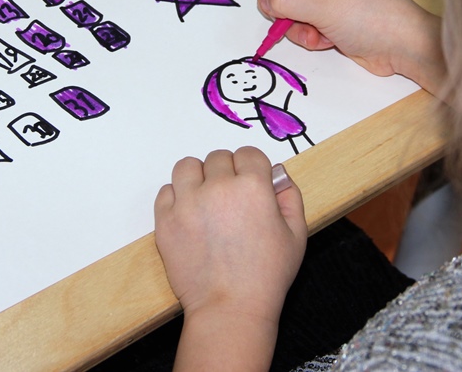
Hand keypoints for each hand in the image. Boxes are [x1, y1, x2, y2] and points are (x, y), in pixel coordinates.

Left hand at [154, 148, 306, 369]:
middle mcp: (218, 187)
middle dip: (227, 172)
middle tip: (231, 198)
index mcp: (252, 186)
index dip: (252, 167)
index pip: (248, 153)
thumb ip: (290, 197)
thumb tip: (278, 175)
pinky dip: (176, 197)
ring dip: (198, 177)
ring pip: (187, 166)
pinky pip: (166, 191)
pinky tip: (189, 214)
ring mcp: (187, 202)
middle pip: (218, 158)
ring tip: (205, 198)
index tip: (252, 181)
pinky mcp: (165, 220)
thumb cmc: (266, 276)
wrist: (230, 308)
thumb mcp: (296, 235)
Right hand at [258, 0, 444, 93]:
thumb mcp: (327, 6)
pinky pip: (301, 24)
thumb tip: (266, 1)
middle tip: (300, 21)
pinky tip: (327, 42)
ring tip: (318, 35)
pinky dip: (308, 36)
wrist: (405, 50)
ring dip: (298, 27)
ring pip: (289, 7)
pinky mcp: (329, 19)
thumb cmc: (377, 20)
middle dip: (287, 7)